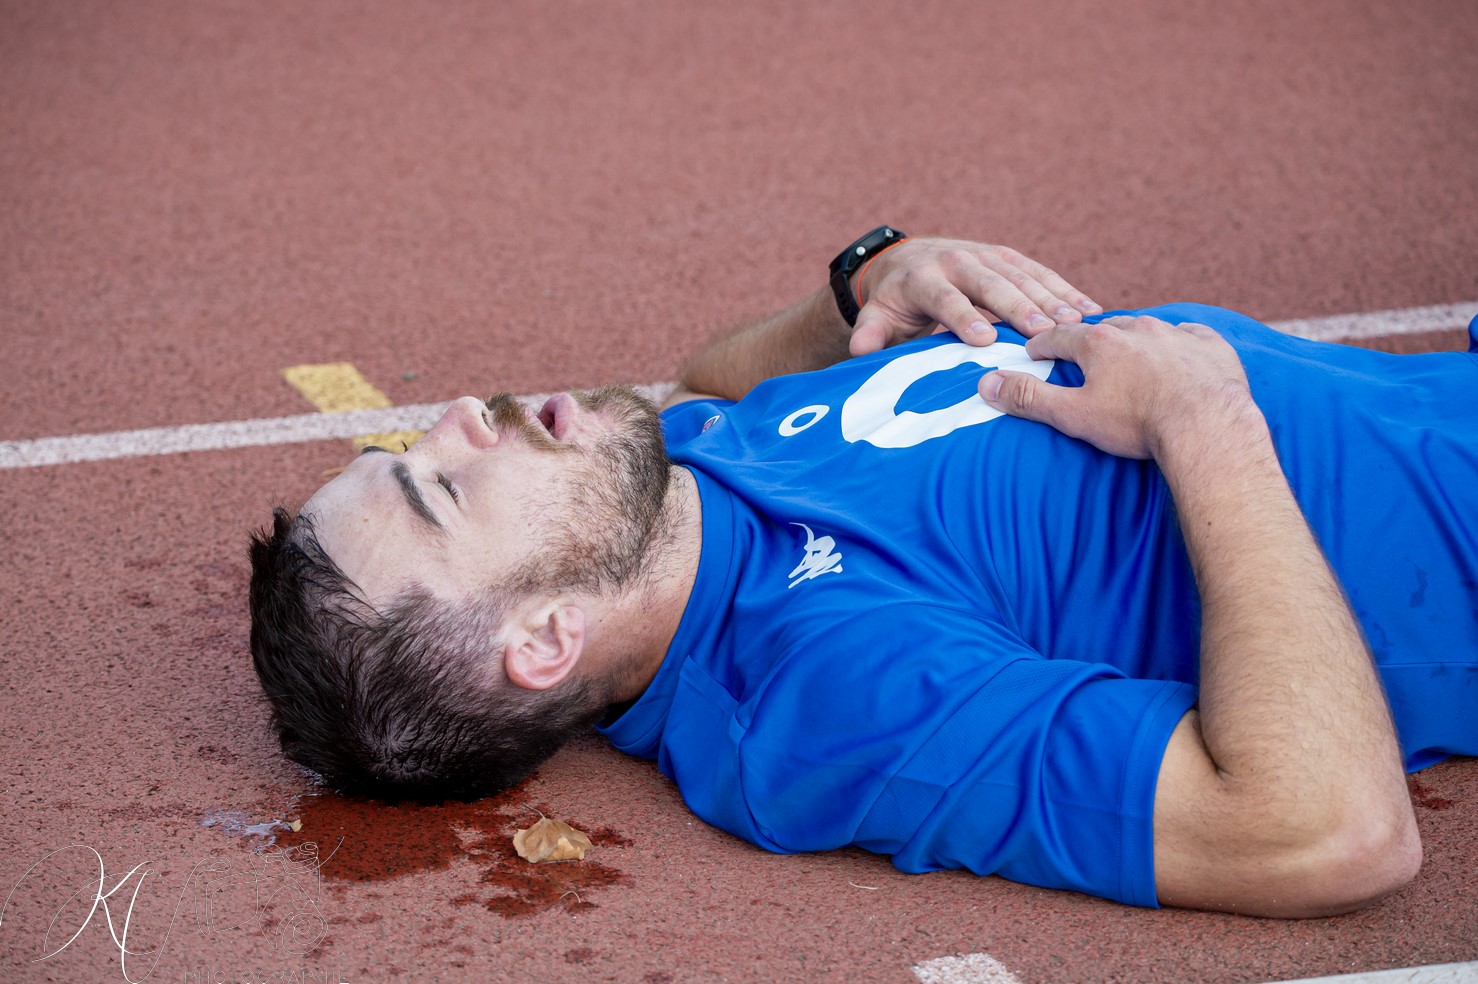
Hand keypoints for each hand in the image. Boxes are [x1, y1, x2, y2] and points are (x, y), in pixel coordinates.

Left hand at [850, 239, 1100, 356]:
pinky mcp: (1007, 258)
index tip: (983, 341)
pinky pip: (1039, 273)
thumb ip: (871, 332)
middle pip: (991, 284)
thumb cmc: (893, 302)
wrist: (905, 262)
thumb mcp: (878, 315)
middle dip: (1018, 307)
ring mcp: (986, 256)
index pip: (946, 299)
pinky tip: (1091, 311)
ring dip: (1051, 300)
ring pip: (1021, 277)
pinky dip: (1065, 291)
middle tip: (1043, 332)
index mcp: (925, 279)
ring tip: (1078, 325)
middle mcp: (958, 261)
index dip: (963, 318)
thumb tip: (860, 350)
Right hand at [977, 315, 1257, 458]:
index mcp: (1100, 343)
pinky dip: (1180, 343)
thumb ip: (1030, 397)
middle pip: (1105, 329)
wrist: (1208, 426)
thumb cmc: (1137, 423)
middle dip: (1091, 340)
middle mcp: (1137, 328)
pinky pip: (1191, 335)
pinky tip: (1179, 354)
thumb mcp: (1073, 415)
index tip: (1035, 350)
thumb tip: (987, 383)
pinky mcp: (1211, 346)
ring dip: (1134, 340)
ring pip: (1147, 329)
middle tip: (1084, 355)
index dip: (1044, 344)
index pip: (1061, 336)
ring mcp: (1176, 334)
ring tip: (1130, 355)